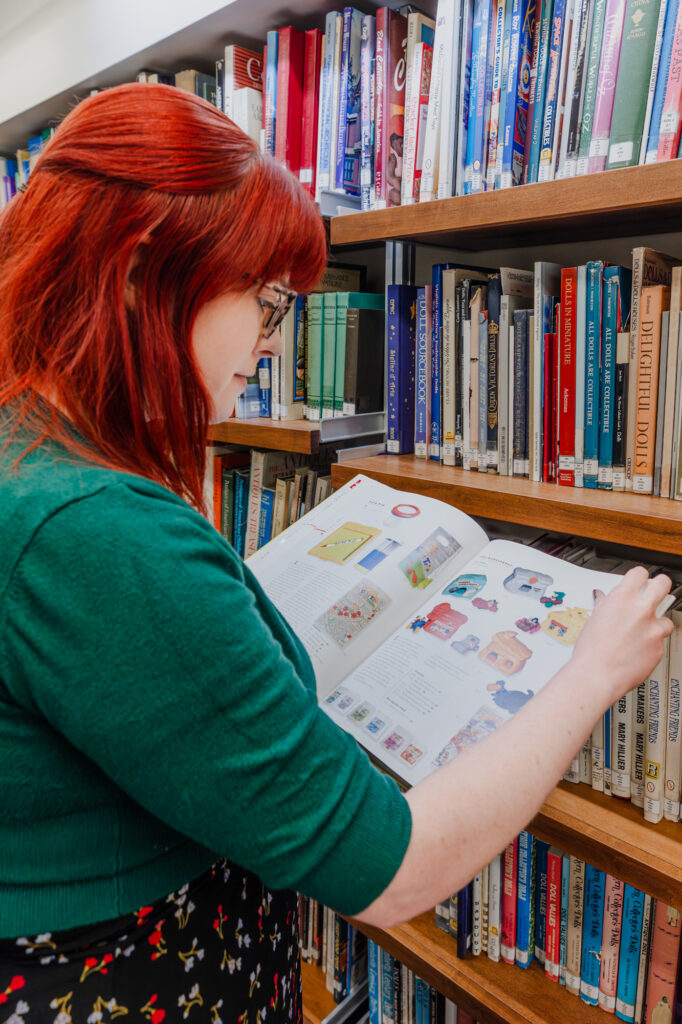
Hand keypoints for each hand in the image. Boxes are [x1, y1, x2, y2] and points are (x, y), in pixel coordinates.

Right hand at [573, 567, 673, 705]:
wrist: (597, 675)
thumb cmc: (591, 650)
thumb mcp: (593, 620)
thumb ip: (605, 606)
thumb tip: (603, 599)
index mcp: (622, 598)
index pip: (639, 573)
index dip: (640, 577)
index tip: (640, 582)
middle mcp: (641, 609)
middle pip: (663, 584)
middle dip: (660, 586)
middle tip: (656, 592)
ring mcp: (653, 628)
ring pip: (666, 618)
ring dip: (657, 624)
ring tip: (642, 634)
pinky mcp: (659, 647)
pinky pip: (660, 642)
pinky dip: (651, 645)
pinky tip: (637, 651)